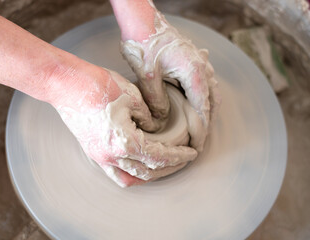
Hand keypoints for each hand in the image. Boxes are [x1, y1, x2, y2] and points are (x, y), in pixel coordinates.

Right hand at [49, 66, 196, 186]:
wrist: (66, 85)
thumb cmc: (97, 86)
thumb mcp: (132, 96)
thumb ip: (148, 117)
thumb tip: (155, 128)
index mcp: (124, 142)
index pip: (159, 157)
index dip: (178, 156)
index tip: (191, 153)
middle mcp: (111, 155)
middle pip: (147, 172)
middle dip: (169, 168)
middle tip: (183, 159)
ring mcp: (99, 156)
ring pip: (130, 178)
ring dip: (150, 175)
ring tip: (163, 166)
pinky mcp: (93, 152)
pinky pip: (114, 173)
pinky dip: (131, 174)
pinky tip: (139, 165)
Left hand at [120, 12, 220, 151]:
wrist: (143, 21)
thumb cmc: (143, 43)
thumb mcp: (147, 76)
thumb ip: (156, 100)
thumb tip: (163, 118)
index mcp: (193, 71)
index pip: (202, 108)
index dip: (201, 130)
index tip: (197, 146)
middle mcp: (202, 67)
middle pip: (212, 102)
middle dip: (207, 124)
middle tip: (198, 142)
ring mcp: (201, 62)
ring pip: (212, 92)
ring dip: (207, 112)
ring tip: (198, 129)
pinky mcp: (195, 60)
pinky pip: (206, 83)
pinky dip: (203, 99)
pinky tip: (195, 106)